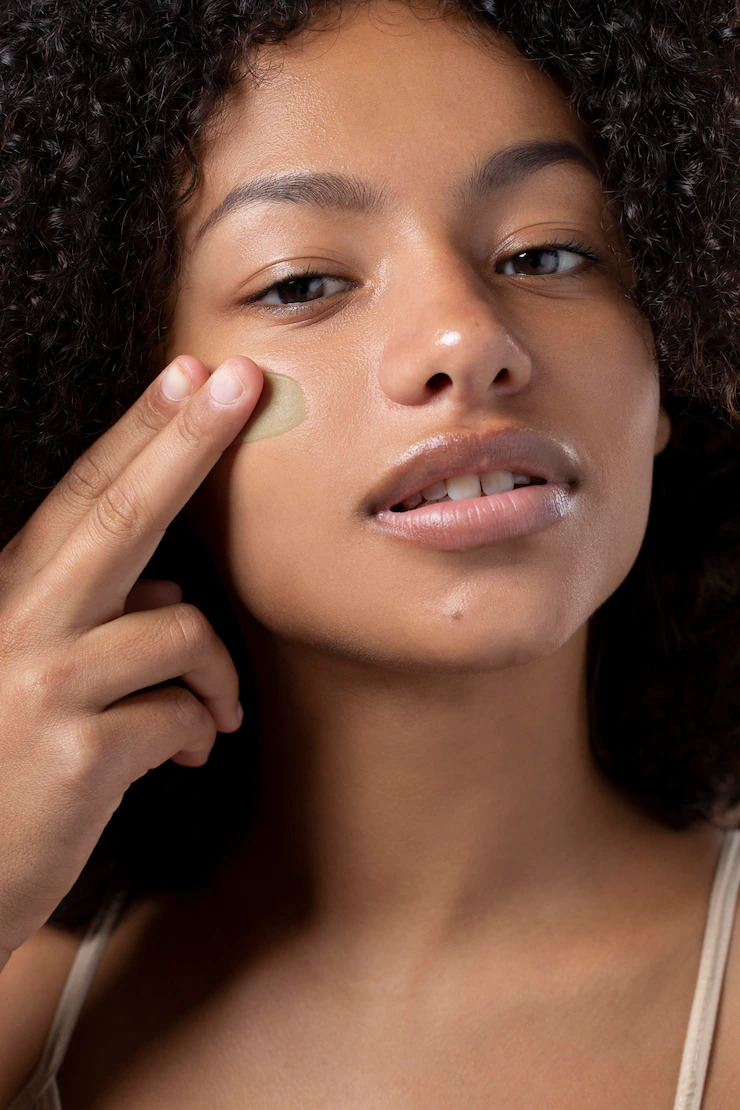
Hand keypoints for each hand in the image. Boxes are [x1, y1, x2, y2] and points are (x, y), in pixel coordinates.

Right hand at [0, 354, 262, 957]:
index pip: (80, 496)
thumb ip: (96, 623)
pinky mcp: (77, 754)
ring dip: (216, 673)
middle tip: (238, 384)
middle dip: (185, 441)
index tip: (187, 375)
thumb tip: (173, 596)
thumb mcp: (30, 678)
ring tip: (213, 713)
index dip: (139, 432)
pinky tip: (181, 759)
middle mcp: (17, 624)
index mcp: (8, 597)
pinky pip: (180, 713)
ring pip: (180, 629)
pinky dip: (197, 731)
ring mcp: (42, 685)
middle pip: (117, 514)